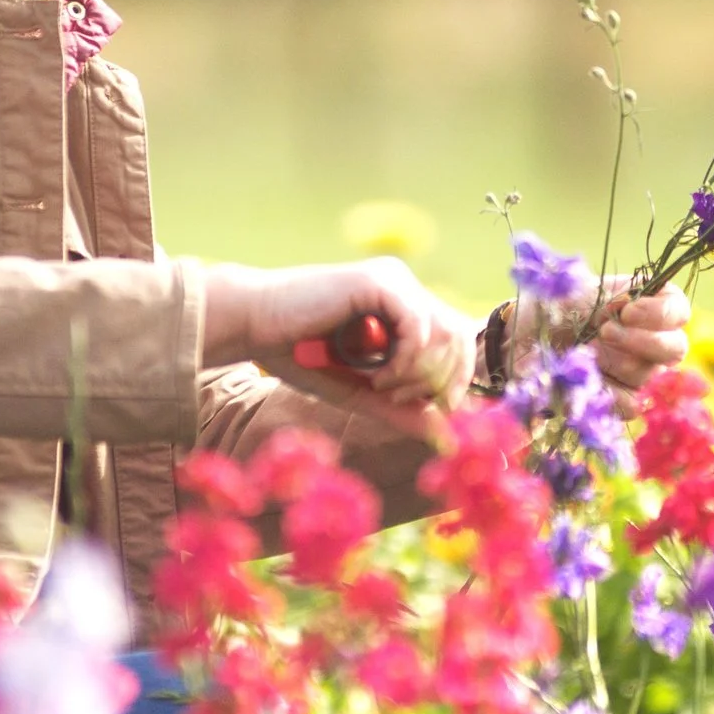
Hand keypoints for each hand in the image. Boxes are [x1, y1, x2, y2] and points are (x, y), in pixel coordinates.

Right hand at [201, 259, 477, 434]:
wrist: (254, 325)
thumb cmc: (299, 354)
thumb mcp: (357, 390)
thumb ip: (398, 408)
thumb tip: (441, 433)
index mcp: (403, 304)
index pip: (458, 338)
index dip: (457, 379)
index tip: (433, 411)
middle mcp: (404, 286)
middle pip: (460, 335)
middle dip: (441, 380)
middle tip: (402, 401)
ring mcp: (393, 280)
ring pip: (444, 333)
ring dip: (418, 374)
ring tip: (381, 388)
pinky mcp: (378, 282)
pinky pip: (417, 328)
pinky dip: (404, 362)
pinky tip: (376, 376)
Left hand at [509, 278, 691, 414]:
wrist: (523, 337)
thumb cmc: (554, 306)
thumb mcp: (579, 287)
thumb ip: (610, 295)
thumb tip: (626, 307)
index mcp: (646, 305)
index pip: (679, 310)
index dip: (660, 313)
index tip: (626, 311)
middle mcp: (650, 340)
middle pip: (676, 348)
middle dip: (641, 341)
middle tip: (603, 332)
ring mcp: (637, 373)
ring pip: (646, 375)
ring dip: (612, 362)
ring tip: (583, 350)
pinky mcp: (619, 399)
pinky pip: (629, 405)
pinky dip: (605, 392)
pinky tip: (585, 378)